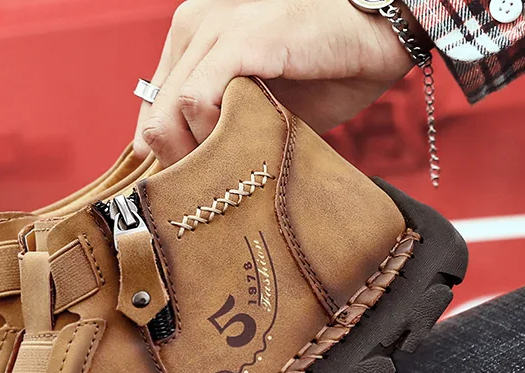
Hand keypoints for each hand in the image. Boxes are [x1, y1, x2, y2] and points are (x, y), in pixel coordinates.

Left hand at [134, 0, 419, 165]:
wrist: (383, 32)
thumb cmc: (324, 71)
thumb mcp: (257, 103)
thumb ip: (217, 126)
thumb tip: (187, 173)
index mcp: (192, 39)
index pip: (151, 114)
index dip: (170, 157)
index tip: (200, 182)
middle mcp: (193, 26)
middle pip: (153, 121)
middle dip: (182, 165)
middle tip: (218, 184)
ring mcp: (213, 27)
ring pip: (167, 116)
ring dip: (198, 154)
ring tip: (236, 163)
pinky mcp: (240, 37)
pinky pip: (196, 100)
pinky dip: (213, 133)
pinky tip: (244, 139)